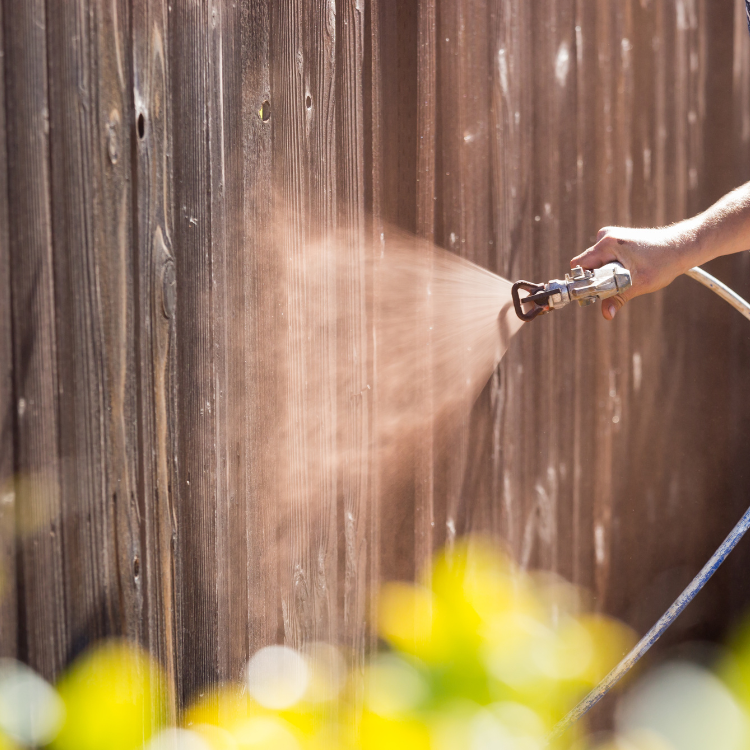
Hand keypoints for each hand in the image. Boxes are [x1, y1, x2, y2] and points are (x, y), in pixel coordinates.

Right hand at [570, 225, 697, 319]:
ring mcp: (610, 237)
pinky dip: (611, 269)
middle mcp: (605, 236)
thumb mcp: (638, 284)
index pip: (579, 266)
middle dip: (597, 279)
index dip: (583, 281)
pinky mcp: (616, 241)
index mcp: (607, 243)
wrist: (681, 247)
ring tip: (627, 276)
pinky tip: (628, 270)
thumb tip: (606, 314)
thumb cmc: (662, 262)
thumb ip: (618, 298)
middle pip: (587, 265)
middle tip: (616, 285)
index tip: (593, 292)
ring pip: (595, 263)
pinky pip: (604, 259)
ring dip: (605, 274)